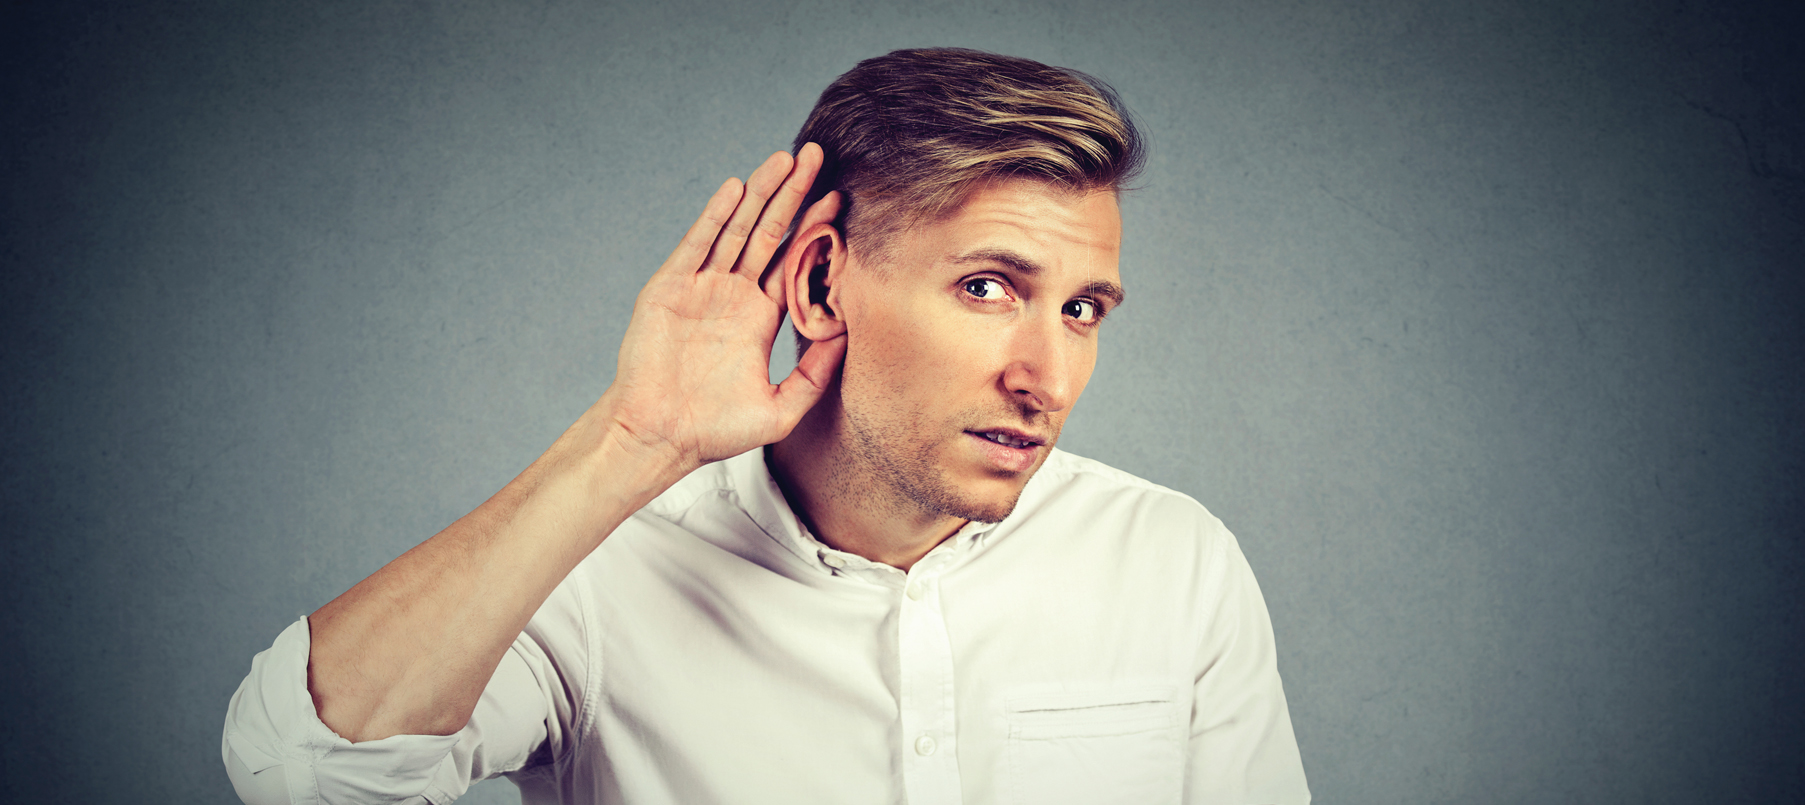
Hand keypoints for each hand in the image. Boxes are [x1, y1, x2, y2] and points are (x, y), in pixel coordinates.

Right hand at [599, 144, 846, 471]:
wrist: (659, 438)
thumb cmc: (715, 432)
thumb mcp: (782, 407)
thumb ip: (816, 372)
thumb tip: (848, 332)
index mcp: (759, 319)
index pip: (793, 262)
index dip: (815, 229)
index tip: (840, 199)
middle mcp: (733, 296)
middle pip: (770, 233)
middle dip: (794, 195)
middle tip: (817, 157)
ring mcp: (701, 288)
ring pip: (736, 230)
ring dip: (760, 194)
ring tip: (784, 160)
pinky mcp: (670, 288)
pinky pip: (697, 244)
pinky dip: (716, 216)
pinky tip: (736, 189)